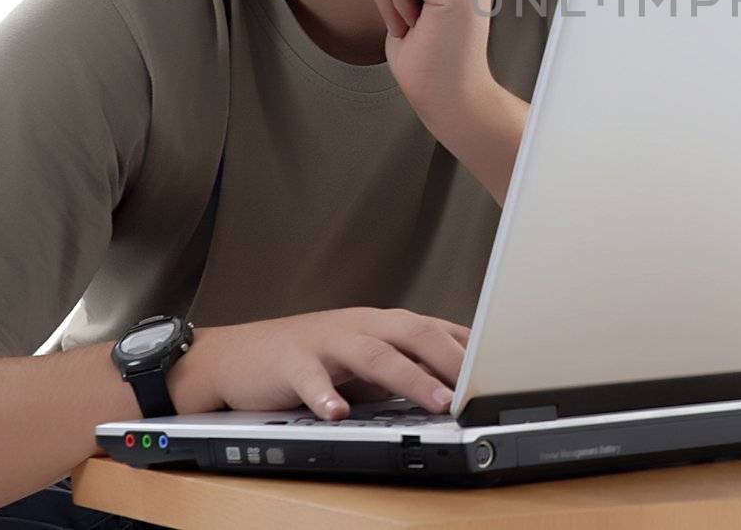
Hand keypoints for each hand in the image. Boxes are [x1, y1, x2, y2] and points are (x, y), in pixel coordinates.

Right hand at [176, 307, 469, 419]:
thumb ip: (408, 363)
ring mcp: (327, 340)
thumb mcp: (366, 357)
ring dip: (409, 378)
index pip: (437, 329)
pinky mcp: (290, 361)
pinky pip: (310, 379)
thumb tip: (460, 382)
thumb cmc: (310, 356)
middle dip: (452, 359)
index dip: (472, 348)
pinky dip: (326, 396)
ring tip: (436, 401)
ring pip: (374, 354)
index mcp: (383, 325)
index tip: (505, 368)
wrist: (234, 355)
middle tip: (480, 388)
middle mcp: (361, 326)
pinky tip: (339, 414)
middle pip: (415, 333)